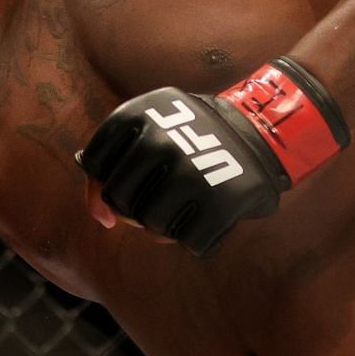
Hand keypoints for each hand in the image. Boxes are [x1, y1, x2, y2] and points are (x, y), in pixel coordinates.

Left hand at [77, 57, 347, 256]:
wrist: (259, 132)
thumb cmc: (188, 140)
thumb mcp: (144, 134)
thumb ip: (107, 171)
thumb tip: (100, 219)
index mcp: (137, 114)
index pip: (95, 165)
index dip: (106, 182)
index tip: (131, 177)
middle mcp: (160, 140)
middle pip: (120, 200)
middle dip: (135, 208)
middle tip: (161, 196)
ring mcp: (191, 170)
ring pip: (149, 225)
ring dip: (164, 226)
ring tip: (184, 206)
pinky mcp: (221, 201)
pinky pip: (187, 241)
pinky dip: (195, 237)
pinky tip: (207, 216)